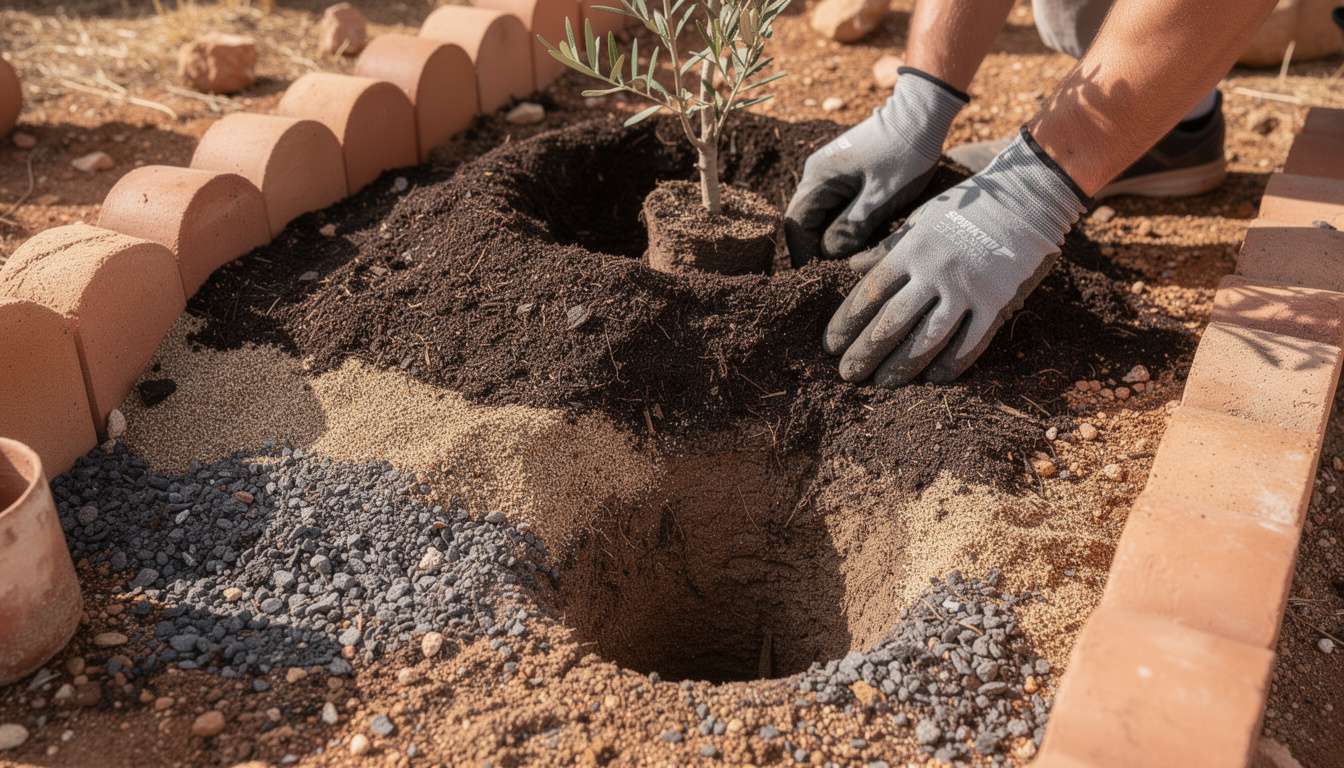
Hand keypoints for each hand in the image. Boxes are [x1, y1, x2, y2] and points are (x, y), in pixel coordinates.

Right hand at [784, 68, 966, 266]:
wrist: (923, 113)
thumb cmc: (904, 154)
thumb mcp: (880, 197)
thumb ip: (850, 227)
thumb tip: (827, 255)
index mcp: (818, 177)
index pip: (796, 225)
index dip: (804, 254)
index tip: (819, 277)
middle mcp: (817, 173)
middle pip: (805, 221)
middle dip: (816, 249)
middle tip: (834, 275)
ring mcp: (831, 172)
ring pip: (821, 215)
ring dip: (829, 238)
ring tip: (845, 263)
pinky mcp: (846, 173)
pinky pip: (835, 206)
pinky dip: (841, 225)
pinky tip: (857, 241)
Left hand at [824, 129, 1086, 386]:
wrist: (1025, 199)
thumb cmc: (965, 210)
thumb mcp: (918, 221)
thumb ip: (886, 248)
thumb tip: (851, 268)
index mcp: (911, 251)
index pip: (869, 294)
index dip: (846, 323)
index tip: (830, 346)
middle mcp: (934, 273)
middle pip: (891, 323)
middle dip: (865, 353)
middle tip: (847, 374)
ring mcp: (967, 290)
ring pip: (927, 339)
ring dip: (901, 367)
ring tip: (881, 384)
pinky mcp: (997, 303)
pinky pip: (970, 343)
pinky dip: (950, 365)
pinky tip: (932, 379)